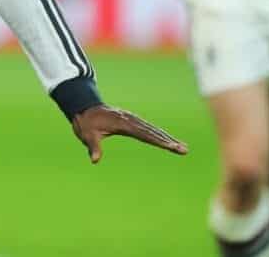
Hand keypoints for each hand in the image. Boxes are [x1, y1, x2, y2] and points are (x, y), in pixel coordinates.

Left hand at [71, 104, 187, 163]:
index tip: (170, 146)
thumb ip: (93, 147)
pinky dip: (158, 134)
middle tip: (184, 149)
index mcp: (123, 123)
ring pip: (152, 129)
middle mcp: (130, 120)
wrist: (83, 108)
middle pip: (153, 131)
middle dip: (169, 141)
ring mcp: (131, 119)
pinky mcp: (130, 120)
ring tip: (182, 147)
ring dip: (167, 138)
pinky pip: (147, 128)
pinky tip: (167, 140)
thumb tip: (94, 160)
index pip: (144, 134)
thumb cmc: (86, 123)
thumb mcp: (87, 135)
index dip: (158, 141)